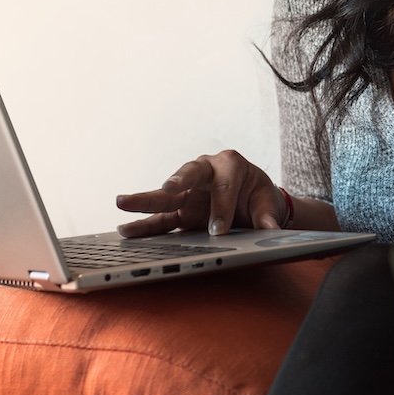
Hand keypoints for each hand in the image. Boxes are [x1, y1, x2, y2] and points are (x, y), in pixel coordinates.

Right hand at [115, 150, 284, 236]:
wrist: (252, 202)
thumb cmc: (258, 196)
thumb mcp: (267, 202)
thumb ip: (267, 217)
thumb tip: (271, 230)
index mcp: (231, 164)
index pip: (224, 184)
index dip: (221, 207)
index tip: (218, 230)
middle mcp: (205, 171)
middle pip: (189, 174)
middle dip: (179, 180)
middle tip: (169, 188)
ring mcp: (189, 190)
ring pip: (166, 195)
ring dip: (145, 200)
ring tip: (122, 202)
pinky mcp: (180, 209)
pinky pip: (160, 218)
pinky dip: (144, 224)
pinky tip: (125, 230)